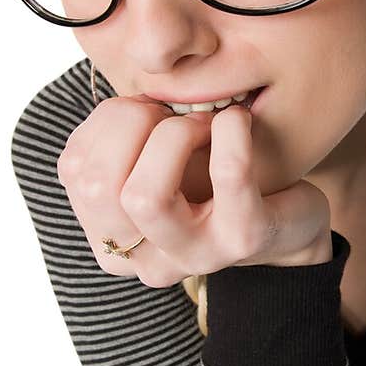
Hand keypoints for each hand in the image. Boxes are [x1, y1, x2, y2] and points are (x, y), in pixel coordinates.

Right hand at [56, 97, 332, 285]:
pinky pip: (227, 176)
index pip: (75, 172)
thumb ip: (122, 141)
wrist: (290, 225)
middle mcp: (144, 259)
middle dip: (132, 125)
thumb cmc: (214, 184)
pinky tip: (237, 120)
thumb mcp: (155, 164)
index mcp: (112, 238)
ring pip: (144, 197)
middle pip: (99, 187)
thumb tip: (123, 106)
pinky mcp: (242, 241)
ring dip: (173, 136)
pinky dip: (230, 132)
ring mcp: (193, 256)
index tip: (145, 108)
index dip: (106, 123)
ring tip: (203, 122)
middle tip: (172, 112)